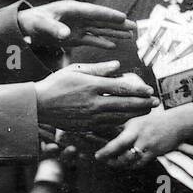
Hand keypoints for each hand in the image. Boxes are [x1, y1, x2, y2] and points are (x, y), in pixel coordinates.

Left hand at [18, 1, 134, 49]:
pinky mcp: (75, 36)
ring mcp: (79, 27)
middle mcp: (79, 17)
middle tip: (135, 27)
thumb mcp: (42, 24)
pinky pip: (92, 39)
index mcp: (73, 10)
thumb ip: (54, 28)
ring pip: (101, 30)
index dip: (109, 15)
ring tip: (130, 35)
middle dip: (119, 24)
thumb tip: (67, 34)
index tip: (123, 17)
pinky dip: (102, 42)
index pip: (95, 12)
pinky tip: (113, 45)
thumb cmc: (33, 21)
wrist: (26, 27)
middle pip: (103, 21)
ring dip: (115, 33)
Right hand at [35, 60, 154, 131]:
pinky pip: (109, 124)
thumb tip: (118, 65)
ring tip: (147, 110)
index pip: (121, 88)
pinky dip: (122, 121)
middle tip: (155, 103)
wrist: (38, 105)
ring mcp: (90, 116)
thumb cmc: (56, 84)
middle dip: (143, 104)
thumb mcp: (76, 70)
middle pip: (125, 104)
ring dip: (135, 113)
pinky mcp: (87, 126)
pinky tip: (129, 118)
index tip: (149, 90)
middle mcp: (93, 102)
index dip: (138, 90)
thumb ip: (99, 68)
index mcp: (91, 85)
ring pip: (119, 116)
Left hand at [94, 108, 192, 168]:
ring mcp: (148, 145)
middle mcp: (140, 136)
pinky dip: (131, 165)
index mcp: (133, 126)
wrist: (178, 122)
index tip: (97, 155)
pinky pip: (140, 163)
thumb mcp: (138, 118)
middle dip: (109, 159)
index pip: (116, 140)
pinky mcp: (156, 152)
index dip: (105, 150)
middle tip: (101, 159)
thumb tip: (106, 129)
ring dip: (119, 164)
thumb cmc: (156, 119)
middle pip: (121, 152)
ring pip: (130, 160)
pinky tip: (126, 164)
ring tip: (112, 162)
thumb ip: (124, 125)